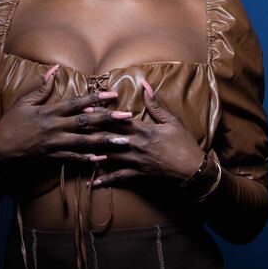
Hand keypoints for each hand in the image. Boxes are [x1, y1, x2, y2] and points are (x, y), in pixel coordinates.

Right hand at [0, 64, 134, 165]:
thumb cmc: (10, 124)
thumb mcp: (24, 102)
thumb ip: (41, 87)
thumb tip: (53, 69)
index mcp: (50, 112)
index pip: (77, 103)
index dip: (96, 98)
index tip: (113, 95)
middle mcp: (55, 127)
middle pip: (86, 122)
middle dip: (109, 119)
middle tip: (128, 117)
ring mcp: (55, 144)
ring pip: (85, 142)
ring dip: (105, 141)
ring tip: (123, 141)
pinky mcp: (52, 157)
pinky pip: (73, 159)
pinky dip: (88, 159)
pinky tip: (102, 158)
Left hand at [87, 77, 205, 188]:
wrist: (193, 168)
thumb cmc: (184, 143)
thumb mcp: (172, 121)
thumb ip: (156, 104)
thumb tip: (145, 85)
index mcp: (144, 130)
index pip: (118, 121)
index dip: (101, 114)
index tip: (86, 109)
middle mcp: (136, 145)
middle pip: (109, 137)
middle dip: (91, 132)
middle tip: (74, 128)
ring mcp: (136, 161)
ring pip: (110, 157)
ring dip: (93, 154)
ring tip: (76, 152)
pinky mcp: (138, 174)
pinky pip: (119, 178)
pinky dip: (106, 180)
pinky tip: (92, 183)